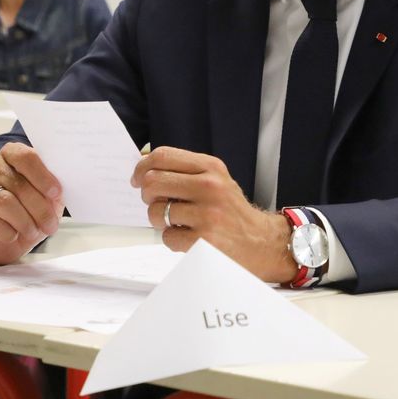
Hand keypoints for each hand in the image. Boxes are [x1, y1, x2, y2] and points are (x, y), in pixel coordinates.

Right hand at [0, 143, 64, 264]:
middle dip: (39, 208)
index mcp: (11, 153)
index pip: (26, 157)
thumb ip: (54, 188)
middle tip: (50, 225)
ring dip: (24, 221)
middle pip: (18, 184)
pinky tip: (12, 235)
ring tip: (32, 231)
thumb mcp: (48, 198)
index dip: (43, 177)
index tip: (56, 194)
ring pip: (4, 202)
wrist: (8, 236)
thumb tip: (63, 186)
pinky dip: (4, 231)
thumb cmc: (30, 210)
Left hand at [135, 147, 296, 283]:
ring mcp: (207, 214)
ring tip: (179, 223)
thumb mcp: (216, 180)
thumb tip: (144, 170)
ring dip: (161, 220)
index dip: (142, 167)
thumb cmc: (231, 212)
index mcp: (211, 167)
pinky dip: (173, 240)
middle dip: (148, 196)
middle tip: (158, 203)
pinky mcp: (203, 240)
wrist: (260, 242)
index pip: (163, 156)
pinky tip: (189, 237)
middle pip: (153, 182)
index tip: (138, 178)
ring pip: (156, 211)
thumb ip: (185, 172)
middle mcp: (210, 186)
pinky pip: (167, 237)